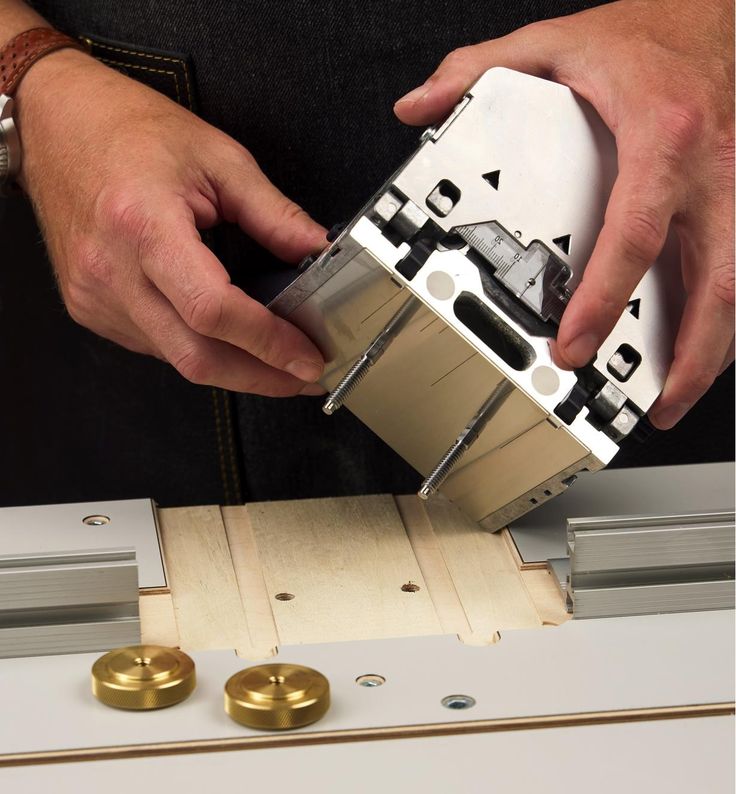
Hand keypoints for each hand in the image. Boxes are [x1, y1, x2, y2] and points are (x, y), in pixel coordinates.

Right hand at [17, 48, 326, 395]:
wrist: (55, 124)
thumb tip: (318, 251)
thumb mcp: (218, 158)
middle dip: (259, 376)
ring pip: (177, 359)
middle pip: (196, 355)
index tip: (307, 357)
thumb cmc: (128, 132)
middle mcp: (112, 270)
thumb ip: (274, 213)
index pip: (213, 309)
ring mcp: (96, 296)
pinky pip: (155, 346)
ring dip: (232, 368)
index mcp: (143, 224)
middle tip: (302, 376)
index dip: (268, 342)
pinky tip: (224, 338)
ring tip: (274, 360)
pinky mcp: (91, 307)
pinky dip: (197, 348)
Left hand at [394, 0, 733, 428]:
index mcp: (662, 136)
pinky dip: (722, 316)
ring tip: (675, 395)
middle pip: (716, 282)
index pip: (634, 236)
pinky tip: (698, 343)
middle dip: (688, 355)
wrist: (710, 15)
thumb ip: (480, 72)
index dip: (605, 300)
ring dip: (712, 350)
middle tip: (655, 404)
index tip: (574, 345)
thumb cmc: (644, 37)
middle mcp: (711, 170)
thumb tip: (420, 107)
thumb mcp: (554, 43)